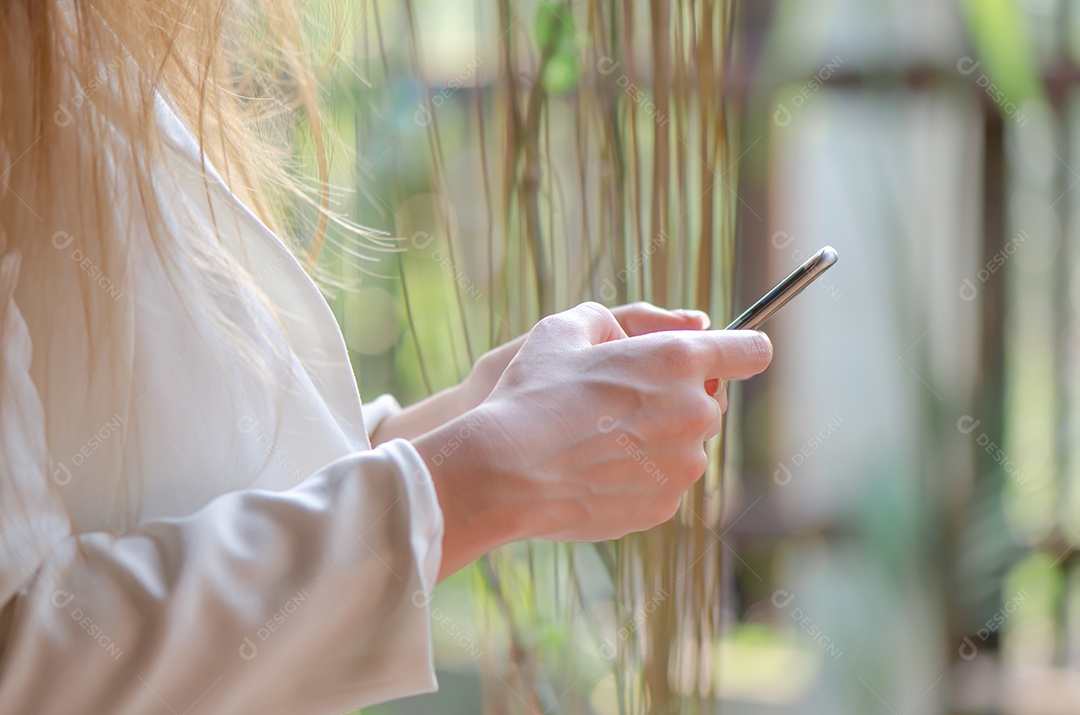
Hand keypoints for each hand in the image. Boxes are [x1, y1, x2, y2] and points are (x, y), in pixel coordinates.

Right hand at [412, 302, 771, 579]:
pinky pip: (664, 483)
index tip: (728, 356)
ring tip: (598, 438)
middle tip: (623, 398)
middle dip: (679, 397)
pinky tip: (595, 469)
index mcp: (677, 360)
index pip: (751, 350)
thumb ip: (613, 321)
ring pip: (687, 445)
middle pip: (712, 401)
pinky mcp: (665, 506)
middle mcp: (693, 413)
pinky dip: (641, 475)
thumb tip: (639, 333)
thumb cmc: (530, 394)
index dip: (740, 350)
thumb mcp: (562, 330)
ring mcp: (683, 465)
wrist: (503, 472)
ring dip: (658, 438)